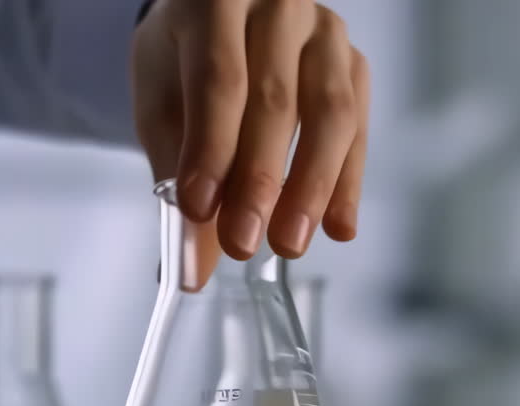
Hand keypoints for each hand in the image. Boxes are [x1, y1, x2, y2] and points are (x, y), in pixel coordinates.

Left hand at [132, 0, 368, 267]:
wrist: (218, 21)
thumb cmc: (183, 61)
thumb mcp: (161, 106)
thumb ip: (175, 175)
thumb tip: (190, 265)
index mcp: (216, 1)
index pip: (220, 79)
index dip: (211, 149)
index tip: (200, 211)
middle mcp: (279, 6)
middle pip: (277, 99)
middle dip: (259, 181)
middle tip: (243, 243)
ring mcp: (325, 31)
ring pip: (330, 112)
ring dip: (312, 187)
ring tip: (290, 244)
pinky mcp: (354, 63)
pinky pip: (359, 127)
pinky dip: (348, 182)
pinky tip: (337, 228)